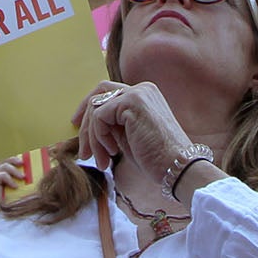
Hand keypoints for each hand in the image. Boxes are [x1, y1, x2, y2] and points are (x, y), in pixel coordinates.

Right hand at [0, 156, 28, 212]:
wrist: (2, 212)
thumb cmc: (12, 201)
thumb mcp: (21, 188)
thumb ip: (24, 180)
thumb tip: (37, 173)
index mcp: (4, 172)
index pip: (9, 161)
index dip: (16, 159)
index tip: (26, 158)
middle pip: (5, 160)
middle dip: (14, 159)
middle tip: (23, 163)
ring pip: (4, 165)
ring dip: (14, 170)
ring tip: (23, 177)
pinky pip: (2, 175)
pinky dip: (9, 180)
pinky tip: (15, 186)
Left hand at [72, 80, 201, 191]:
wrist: (178, 168)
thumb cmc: (157, 159)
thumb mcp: (129, 137)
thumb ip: (114, 125)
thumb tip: (88, 125)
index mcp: (144, 95)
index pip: (107, 94)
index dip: (89, 111)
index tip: (79, 130)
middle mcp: (141, 89)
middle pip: (98, 95)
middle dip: (86, 126)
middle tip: (83, 154)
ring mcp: (137, 93)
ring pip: (95, 108)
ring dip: (92, 138)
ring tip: (102, 161)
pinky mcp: (131, 102)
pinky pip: (99, 116)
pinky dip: (99, 137)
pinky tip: (112, 152)